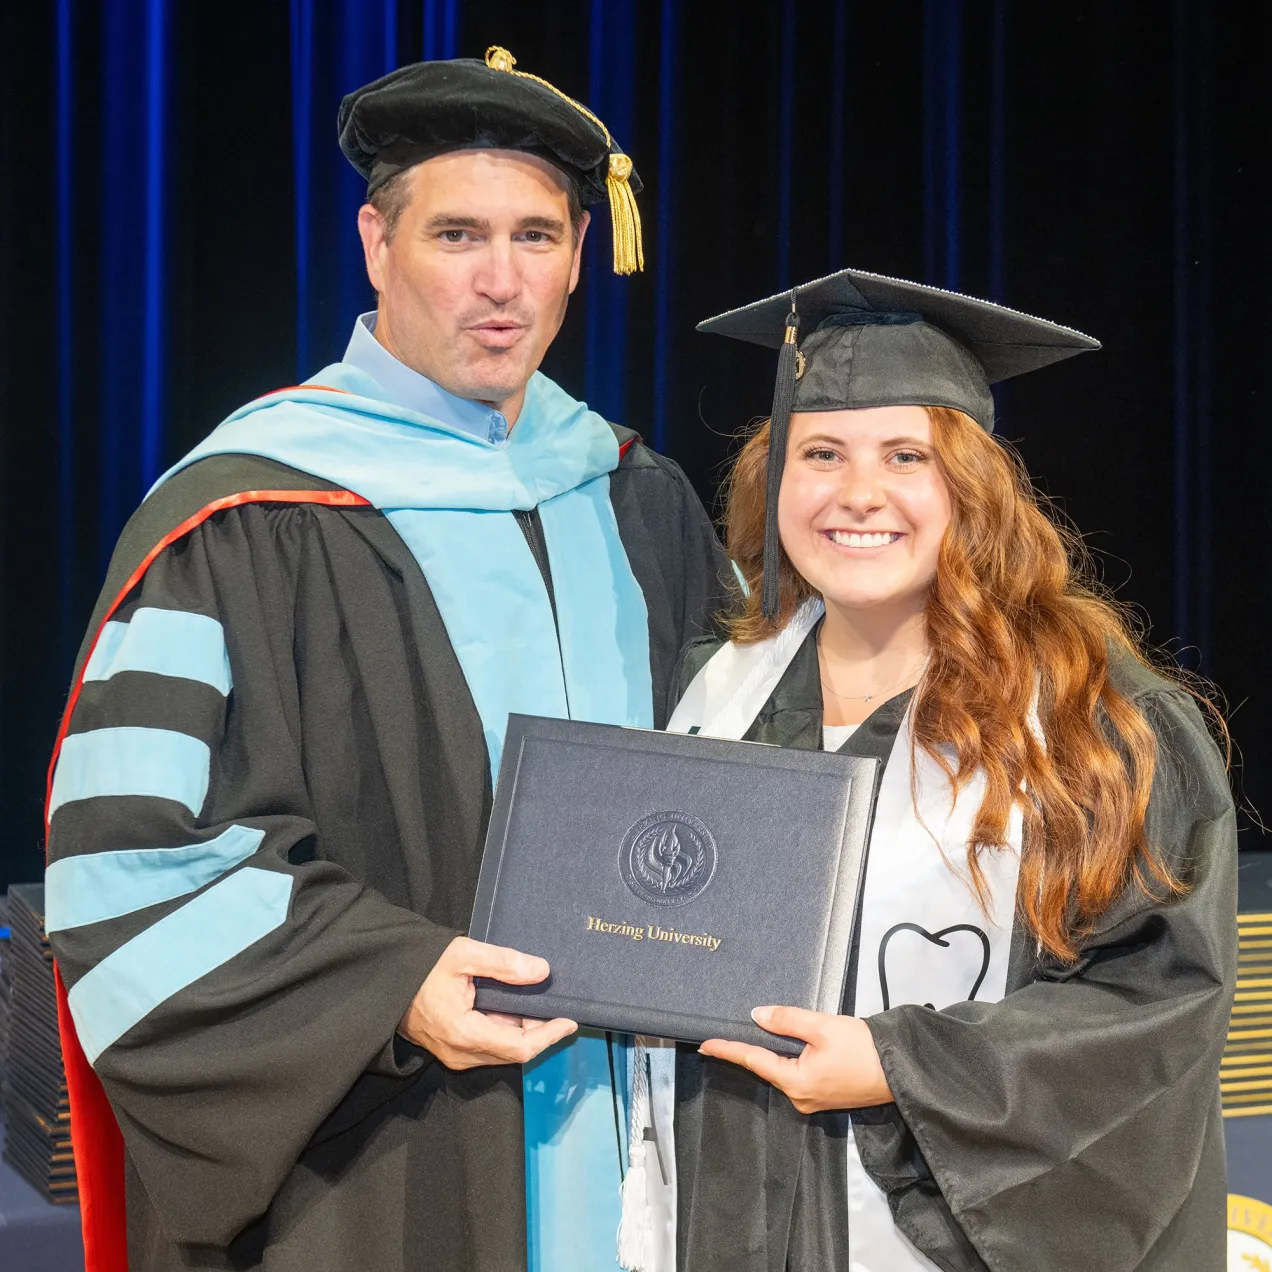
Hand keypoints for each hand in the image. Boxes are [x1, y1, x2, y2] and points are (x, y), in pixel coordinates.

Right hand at [398, 936, 576, 1069]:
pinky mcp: (453, 1050)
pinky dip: (507, 1030)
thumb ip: (503, 963)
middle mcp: (460, 1053)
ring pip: (502, 1051)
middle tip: (557, 1006)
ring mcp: (455, 1055)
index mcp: (463, 1033)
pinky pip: (489, 1046)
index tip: (569, 1020)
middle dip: (540, 1032)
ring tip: (540, 1003)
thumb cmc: (422, 966)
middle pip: (513, 1051)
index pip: (519, 1047)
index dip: (548, 1035)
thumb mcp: (463, 955)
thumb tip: (542, 971)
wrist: (386, 980)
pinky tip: (515, 1008)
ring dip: (524, 1031)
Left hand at [698, 1006, 892, 1113]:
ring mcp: (813, 1099)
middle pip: (767, 1068)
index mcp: (796, 1082)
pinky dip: (789, 1058)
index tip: (704, 1044)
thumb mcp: (822, 1026)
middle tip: (727, 1031)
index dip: (728, 1050)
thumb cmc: (862, 1048)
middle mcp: (800, 1097)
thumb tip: (757, 1016)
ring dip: (774, 1052)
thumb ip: (787, 1020)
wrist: (900, 1068)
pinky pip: (797, 1075)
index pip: (753, 1061)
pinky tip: (787, 1044)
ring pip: (783, 1071)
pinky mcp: (825, 1096)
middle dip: (751, 1049)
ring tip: (760, 1031)